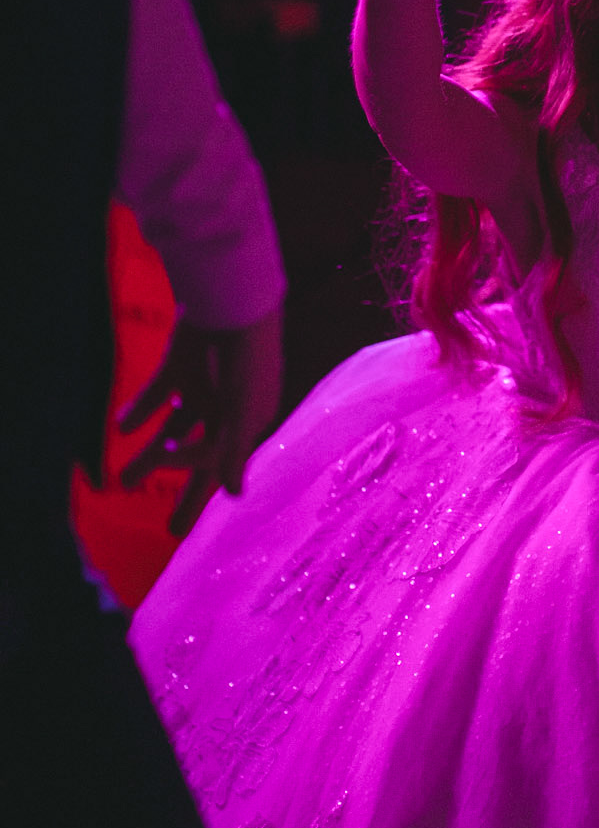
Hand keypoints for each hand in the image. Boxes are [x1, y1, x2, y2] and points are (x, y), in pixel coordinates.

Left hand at [118, 305, 283, 536]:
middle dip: (183, 491)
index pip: (219, 462)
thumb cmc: (245, 361)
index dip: (196, 482)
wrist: (230, 299)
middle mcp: (227, 408)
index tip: (173, 499)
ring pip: (174, 428)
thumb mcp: (242, 412)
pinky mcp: (181, 365)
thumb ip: (233, 452)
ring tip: (121, 480)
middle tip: (171, 529)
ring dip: (150, 454)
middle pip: (201, 455)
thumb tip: (235, 495)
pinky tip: (121, 428)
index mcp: (249, 420)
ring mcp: (204, 386)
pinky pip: (158, 395)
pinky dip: (140, 410)